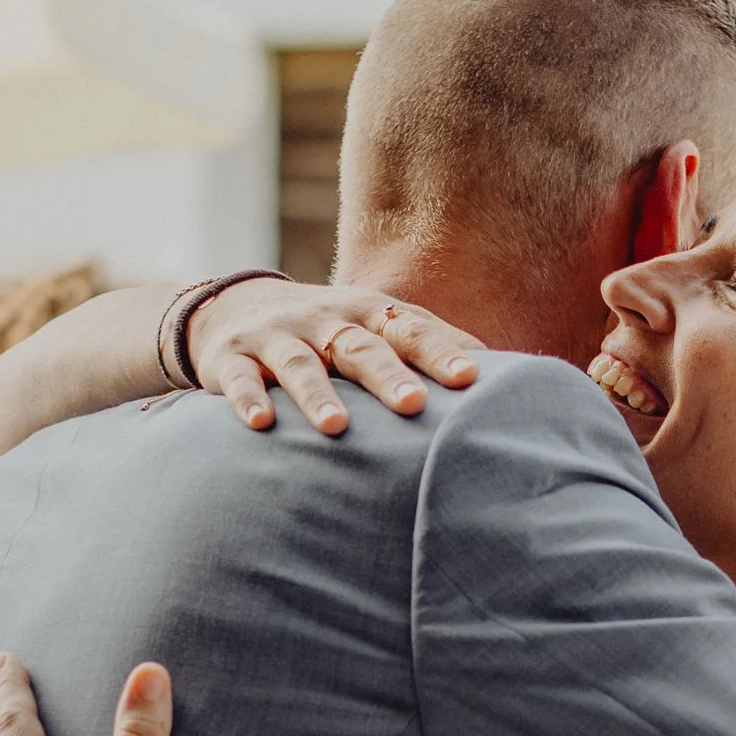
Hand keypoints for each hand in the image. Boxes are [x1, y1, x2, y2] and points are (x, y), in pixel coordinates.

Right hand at [186, 279, 481, 435]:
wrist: (229, 308)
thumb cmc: (325, 330)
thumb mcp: (372, 326)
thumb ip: (426, 345)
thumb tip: (508, 376)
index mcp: (366, 312)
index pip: (411, 329)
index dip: (441, 351)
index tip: (474, 378)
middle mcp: (323, 320)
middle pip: (360, 346)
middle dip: (387, 375)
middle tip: (414, 405)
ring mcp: (274, 337)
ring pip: (298, 364)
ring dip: (317, 395)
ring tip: (339, 427)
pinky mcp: (227, 358)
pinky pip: (236, 379)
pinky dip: (246, 399)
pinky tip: (261, 423)